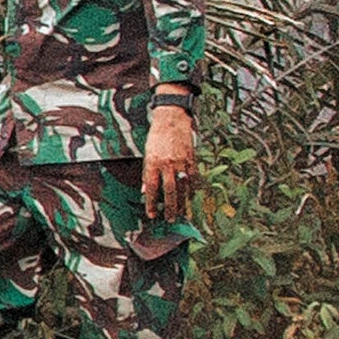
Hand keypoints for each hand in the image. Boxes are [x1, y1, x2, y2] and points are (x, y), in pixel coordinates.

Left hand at [143, 103, 200, 222]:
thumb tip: (146, 191)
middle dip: (170, 207)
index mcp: (153, 162)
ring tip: (182, 214)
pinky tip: (190, 198)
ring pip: (183, 187)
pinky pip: (193, 178)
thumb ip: (147, 173)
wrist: (172, 118)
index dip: (152, 203)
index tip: (152, 214)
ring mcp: (181, 162)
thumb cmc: (156, 136)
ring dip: (183, 202)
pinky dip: (192, 190)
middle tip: (170, 220)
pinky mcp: (192, 159)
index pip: (152, 188)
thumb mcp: (146, 153)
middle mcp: (168, 163)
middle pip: (170, 191)